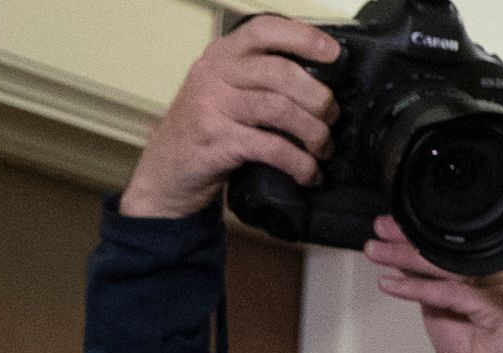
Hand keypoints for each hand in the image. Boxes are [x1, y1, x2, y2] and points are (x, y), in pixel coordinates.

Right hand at [120, 14, 338, 219]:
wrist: (168, 168)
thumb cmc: (210, 127)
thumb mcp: (228, 91)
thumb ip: (262, 78)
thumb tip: (323, 83)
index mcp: (223, 55)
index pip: (264, 30)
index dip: (303, 38)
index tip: (334, 53)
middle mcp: (215, 73)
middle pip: (280, 72)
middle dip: (318, 97)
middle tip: (331, 117)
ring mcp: (213, 105)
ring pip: (280, 109)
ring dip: (314, 132)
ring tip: (323, 148)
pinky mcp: (217, 140)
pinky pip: (272, 148)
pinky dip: (300, 164)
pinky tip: (310, 173)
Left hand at [367, 217, 502, 352]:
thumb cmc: (481, 351)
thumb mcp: (444, 303)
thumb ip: (428, 275)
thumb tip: (397, 248)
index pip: (458, 241)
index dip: (419, 230)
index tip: (388, 226)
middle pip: (454, 249)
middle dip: (408, 240)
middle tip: (378, 236)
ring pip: (451, 266)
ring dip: (407, 259)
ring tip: (378, 255)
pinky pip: (454, 293)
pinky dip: (419, 288)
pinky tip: (393, 285)